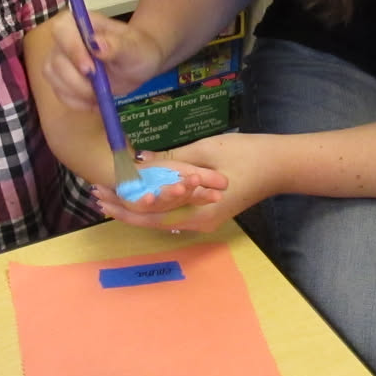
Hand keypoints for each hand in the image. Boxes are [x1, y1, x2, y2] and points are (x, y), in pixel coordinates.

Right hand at [34, 8, 163, 111]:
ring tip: (101, 96)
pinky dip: (77, 102)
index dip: (71, 49)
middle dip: (76, 80)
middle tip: (100, 89)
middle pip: (55, 59)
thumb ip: (117, 45)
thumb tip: (97, 44)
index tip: (89, 69)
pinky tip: (95, 103)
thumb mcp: (134, 48)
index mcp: (81, 21)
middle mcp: (65, 39)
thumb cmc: (137, 49)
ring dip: (76, 93)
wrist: (138, 65)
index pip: (62, 30)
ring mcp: (61, 59)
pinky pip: (60, 93)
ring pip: (53, 77)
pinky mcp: (62, 79)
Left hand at [95, 134, 274, 233]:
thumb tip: (140, 163)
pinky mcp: (206, 214)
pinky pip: (172, 213)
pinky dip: (152, 204)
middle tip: (96, 194)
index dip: (124, 204)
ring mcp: (203, 221)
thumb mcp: (205, 152)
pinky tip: (137, 195)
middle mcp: (199, 223)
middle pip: (152, 221)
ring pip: (160, 219)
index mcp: (198, 212)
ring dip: (135, 206)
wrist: (279, 166)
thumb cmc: (246, 155)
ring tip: (109, 195)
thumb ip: (172, 160)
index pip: (151, 213)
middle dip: (123, 208)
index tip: (101, 193)